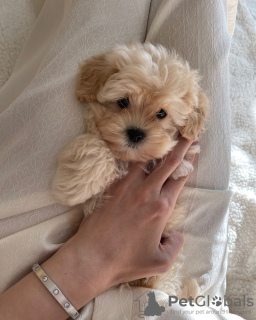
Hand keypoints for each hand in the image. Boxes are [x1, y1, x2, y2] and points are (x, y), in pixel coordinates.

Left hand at [62, 136, 195, 294]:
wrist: (92, 257)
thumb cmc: (126, 261)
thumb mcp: (160, 262)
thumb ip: (175, 245)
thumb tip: (175, 233)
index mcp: (161, 208)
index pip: (179, 179)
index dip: (189, 163)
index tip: (194, 149)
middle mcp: (146, 193)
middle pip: (167, 163)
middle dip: (179, 147)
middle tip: (185, 134)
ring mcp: (126, 187)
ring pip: (145, 160)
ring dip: (155, 148)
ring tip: (160, 137)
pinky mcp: (111, 187)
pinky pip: (125, 167)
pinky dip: (133, 158)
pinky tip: (134, 152)